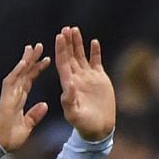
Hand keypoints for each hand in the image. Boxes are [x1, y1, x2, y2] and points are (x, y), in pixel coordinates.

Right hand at [0, 42, 52, 152]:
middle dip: (32, 60)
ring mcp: (8, 95)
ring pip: (18, 73)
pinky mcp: (5, 99)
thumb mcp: (27, 126)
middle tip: (40, 46)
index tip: (46, 60)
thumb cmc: (8, 138)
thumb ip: (34, 115)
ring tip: (33, 48)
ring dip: (25, 60)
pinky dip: (18, 71)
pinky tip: (24, 62)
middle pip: (24, 73)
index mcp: (18, 100)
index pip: (29, 81)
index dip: (37, 70)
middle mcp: (13, 94)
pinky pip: (11, 82)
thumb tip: (44, 105)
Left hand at [55, 26, 114, 141]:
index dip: (61, 50)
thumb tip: (68, 84)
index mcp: (69, 85)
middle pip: (70, 56)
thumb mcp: (74, 115)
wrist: (99, 129)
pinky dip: (95, 52)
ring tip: (75, 29)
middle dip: (67, 42)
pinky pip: (96, 62)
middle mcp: (77, 78)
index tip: (59, 37)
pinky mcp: (100, 79)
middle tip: (65, 28)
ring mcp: (88, 78)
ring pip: (81, 56)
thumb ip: (69, 101)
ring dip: (78, 43)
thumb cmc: (84, 125)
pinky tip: (94, 42)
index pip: (63, 63)